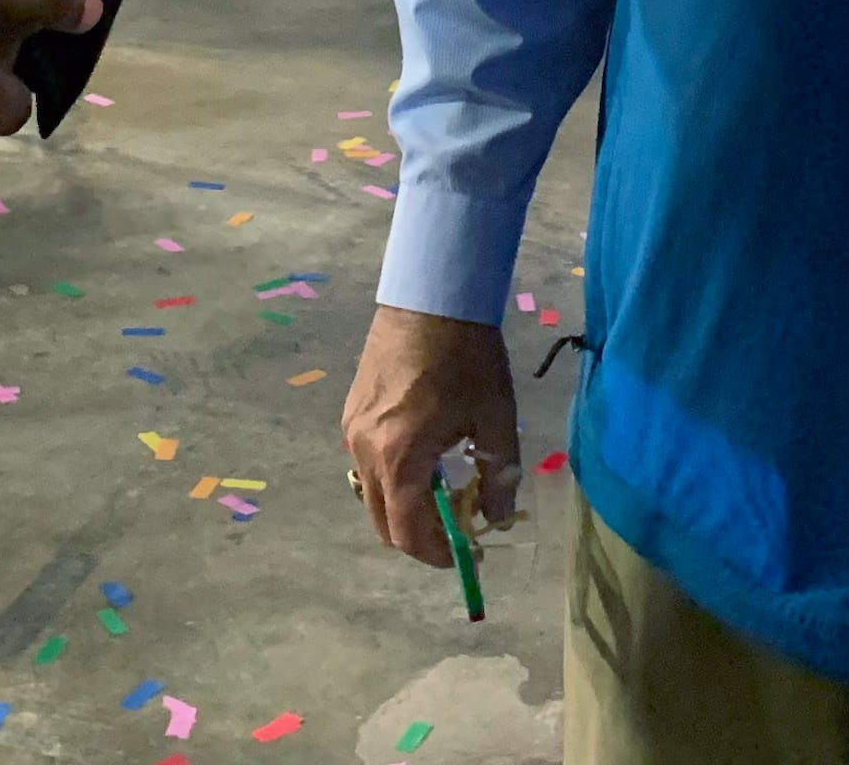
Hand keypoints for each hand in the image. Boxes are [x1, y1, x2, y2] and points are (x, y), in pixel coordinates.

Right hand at [342, 304, 520, 568]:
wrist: (430, 294)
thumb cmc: (467, 355)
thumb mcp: (495, 416)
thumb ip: (497, 475)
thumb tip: (496, 518)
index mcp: (401, 458)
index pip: (410, 533)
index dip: (441, 555)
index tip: (470, 555)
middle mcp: (365, 451)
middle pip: (384, 522)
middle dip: (421, 538)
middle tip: (459, 531)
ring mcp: (352, 431)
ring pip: (371, 495)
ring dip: (405, 508)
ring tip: (446, 494)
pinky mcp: (351, 413)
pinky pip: (367, 465)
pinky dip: (393, 480)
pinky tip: (426, 461)